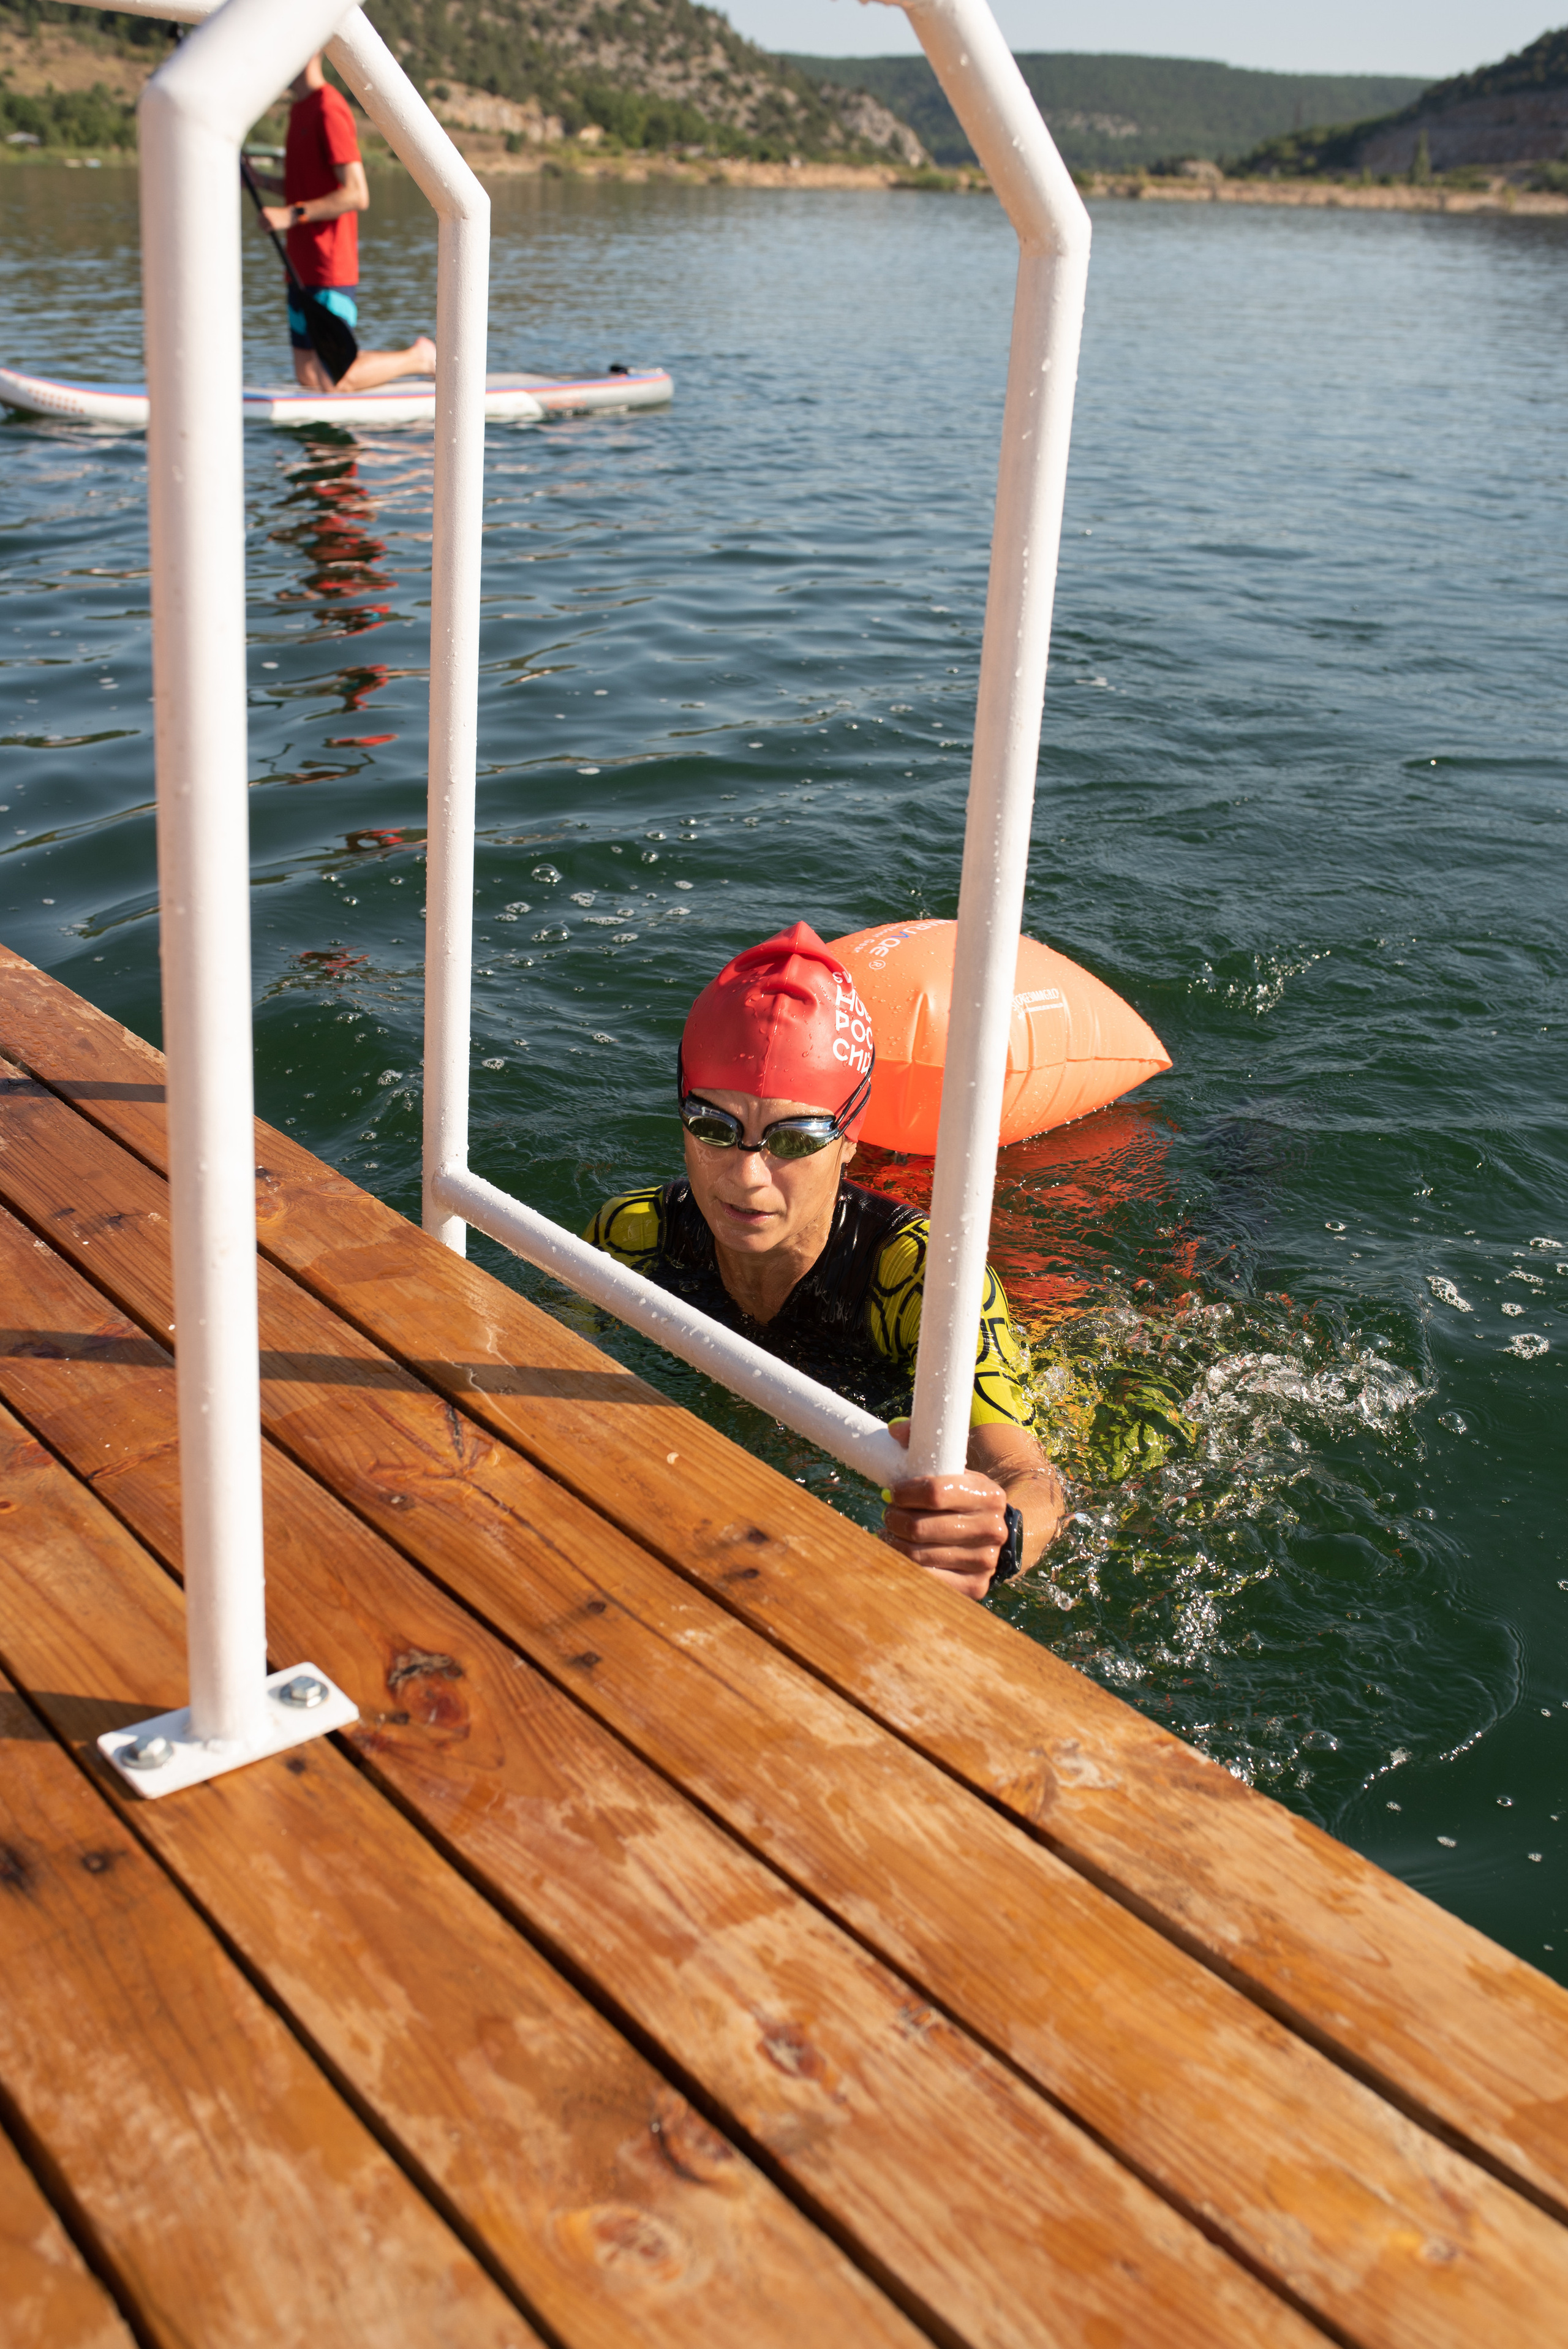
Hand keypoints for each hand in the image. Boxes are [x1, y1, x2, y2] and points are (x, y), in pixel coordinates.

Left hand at [259, 204, 296, 232]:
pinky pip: (267, 230)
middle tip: (263, 229)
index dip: (259, 221)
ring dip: (264, 229)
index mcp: (264, 210)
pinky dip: (266, 232)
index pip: (258, 217)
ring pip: (262, 226)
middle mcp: (266, 214)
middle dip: (261, 226)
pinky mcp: (272, 225)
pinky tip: (268, 232)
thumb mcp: (272, 212)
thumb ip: (267, 215)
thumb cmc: (282, 214)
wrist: (289, 215)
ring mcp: (269, 219)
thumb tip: (260, 221)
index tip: (260, 224)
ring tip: (266, 230)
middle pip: (259, 222)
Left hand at [881, 1421, 1007, 1600]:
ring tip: (894, 1532)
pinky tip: (902, 1554)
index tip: (894, 1491)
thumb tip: (894, 1430)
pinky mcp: (975, 1587)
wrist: (994, 1533)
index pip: (935, 1492)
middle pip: (920, 1528)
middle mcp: (993, 1529)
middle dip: (895, 1519)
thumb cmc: (963, 1497)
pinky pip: (925, 1580)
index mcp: (989, 1495)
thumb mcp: (955, 1467)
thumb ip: (925, 1442)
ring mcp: (985, 1561)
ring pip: (917, 1555)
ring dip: (895, 1543)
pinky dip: (905, 1567)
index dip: (905, 1492)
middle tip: (890, 1513)